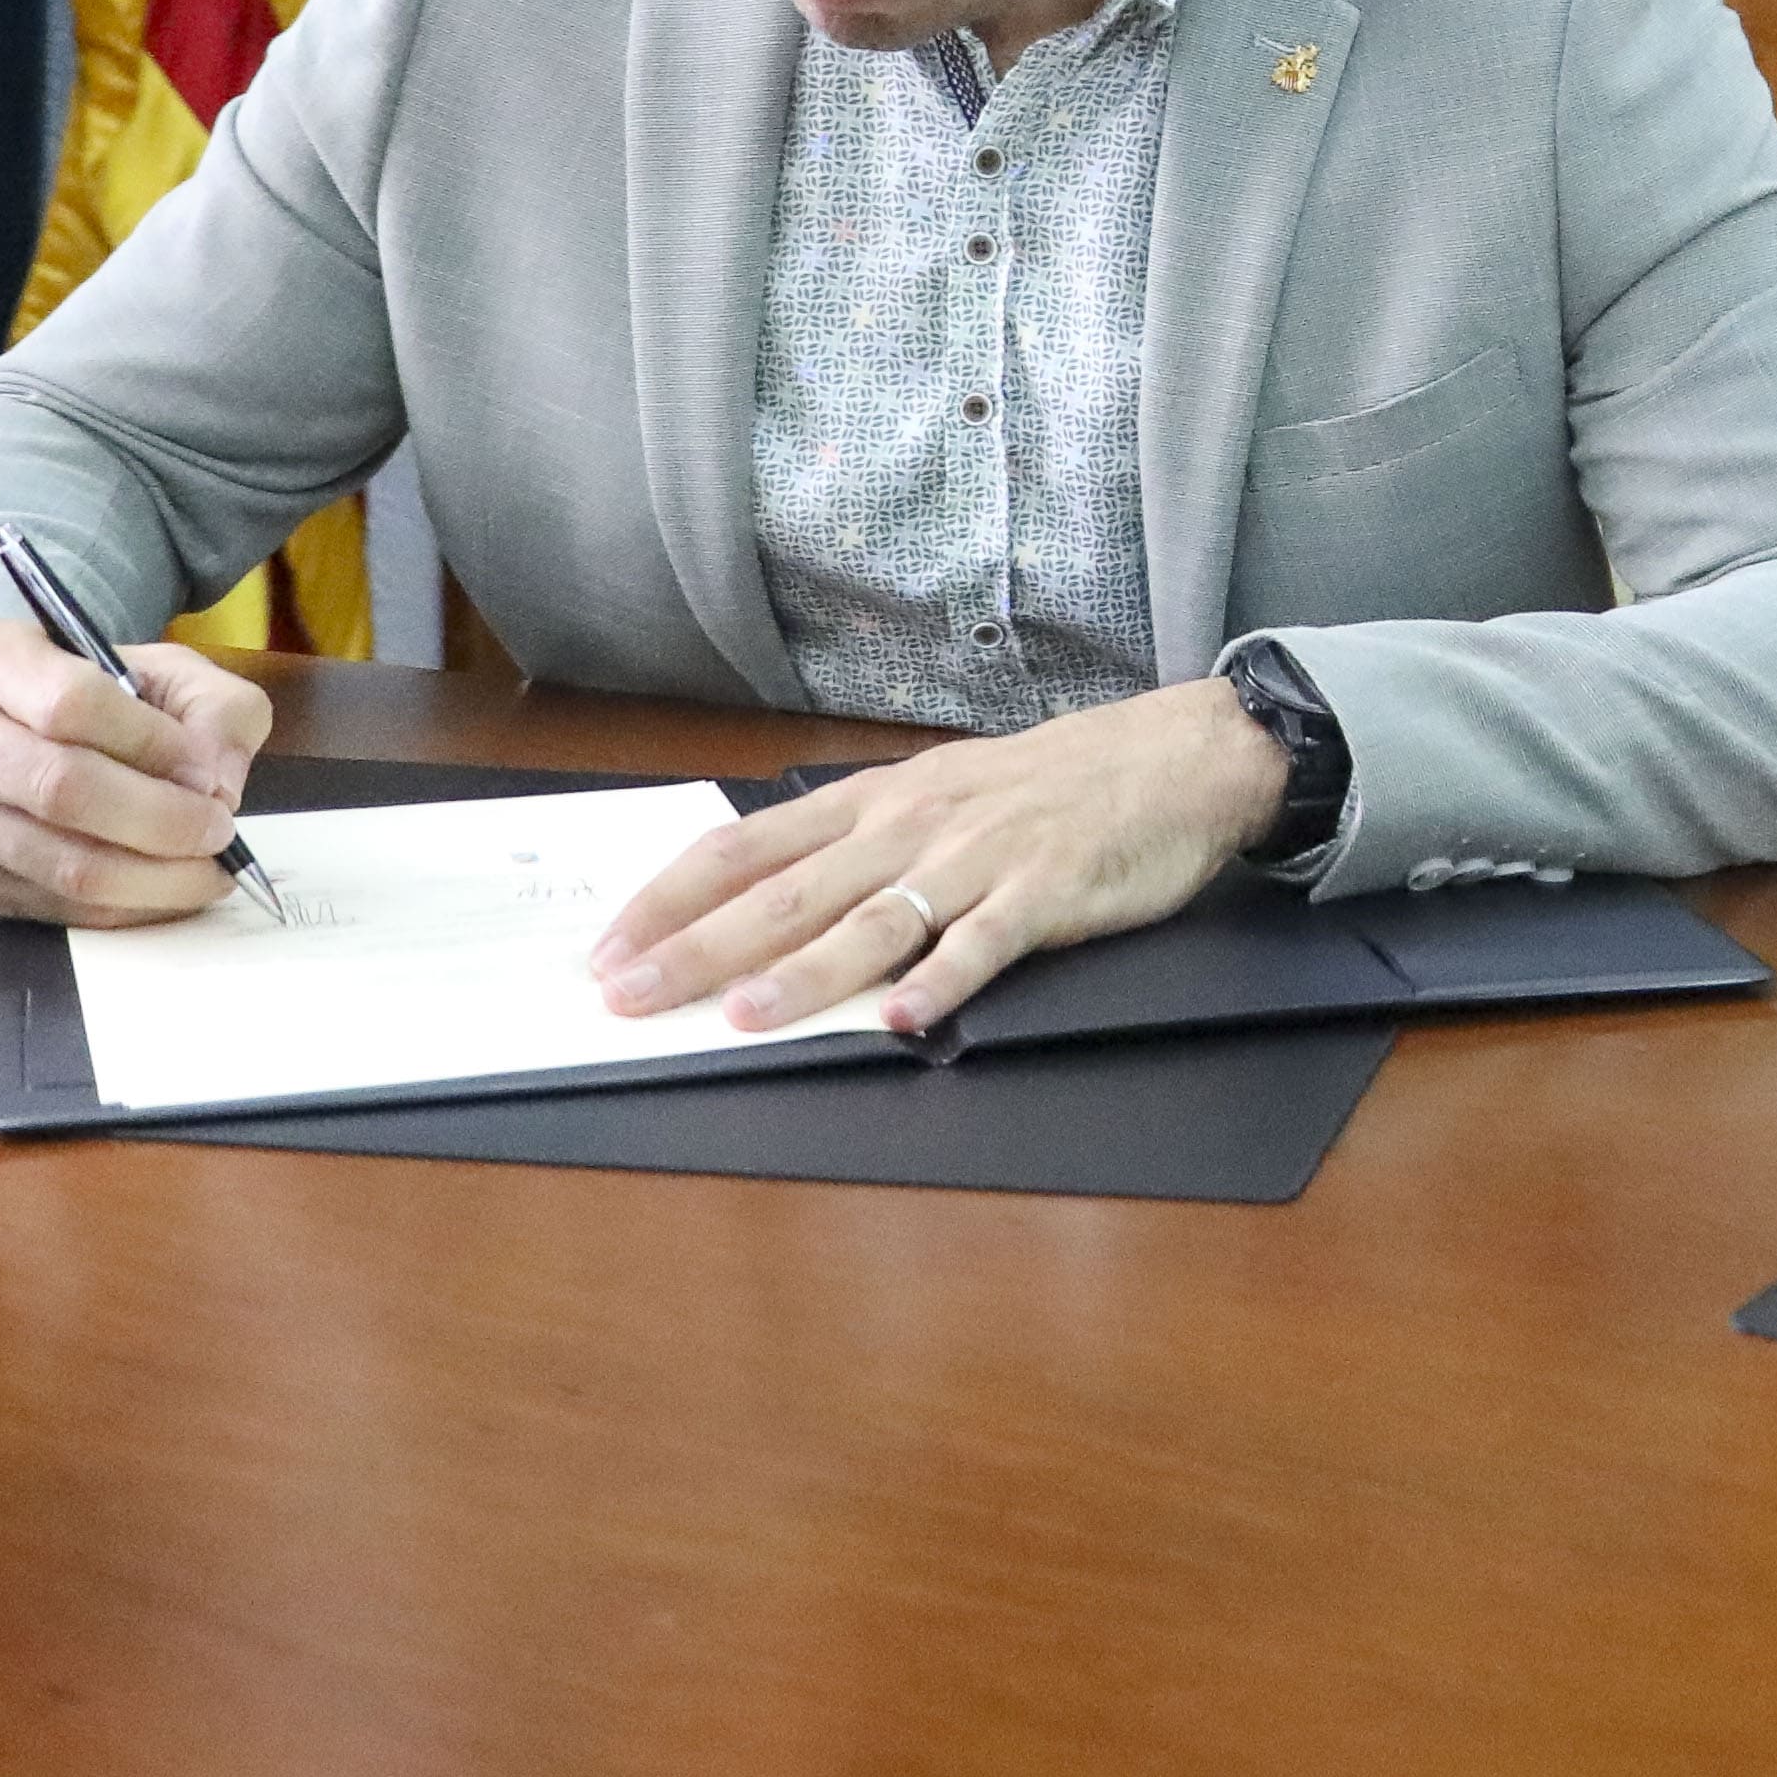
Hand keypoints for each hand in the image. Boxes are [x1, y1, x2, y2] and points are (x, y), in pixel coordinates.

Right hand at [0, 622, 271, 924]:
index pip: (73, 704)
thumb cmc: (76, 695)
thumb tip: (220, 784)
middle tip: (219, 831)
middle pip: (63, 790)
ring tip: (207, 869)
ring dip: (154, 878)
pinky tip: (166, 890)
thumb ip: (210, 708)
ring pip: (61, 864)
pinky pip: (56, 906)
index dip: (153, 745)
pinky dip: (126, 907)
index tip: (208, 773)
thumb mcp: (153, 669)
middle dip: (162, 820)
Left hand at [581, 676, 1289, 1040]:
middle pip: (786, 894)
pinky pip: (986, 941)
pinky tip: (908, 1018)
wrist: (1170, 757)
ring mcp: (976, 858)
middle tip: (629, 997)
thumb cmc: (1043, 785)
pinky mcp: (1045, 889)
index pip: (742, 849)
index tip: (605, 948)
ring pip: (873, 922)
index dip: (667, 901)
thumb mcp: (932, 794)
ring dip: (806, 972)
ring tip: (745, 1015)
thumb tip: (757, 901)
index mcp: (870, 803)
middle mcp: (909, 826)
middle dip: (698, 949)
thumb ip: (852, 845)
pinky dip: (945, 980)